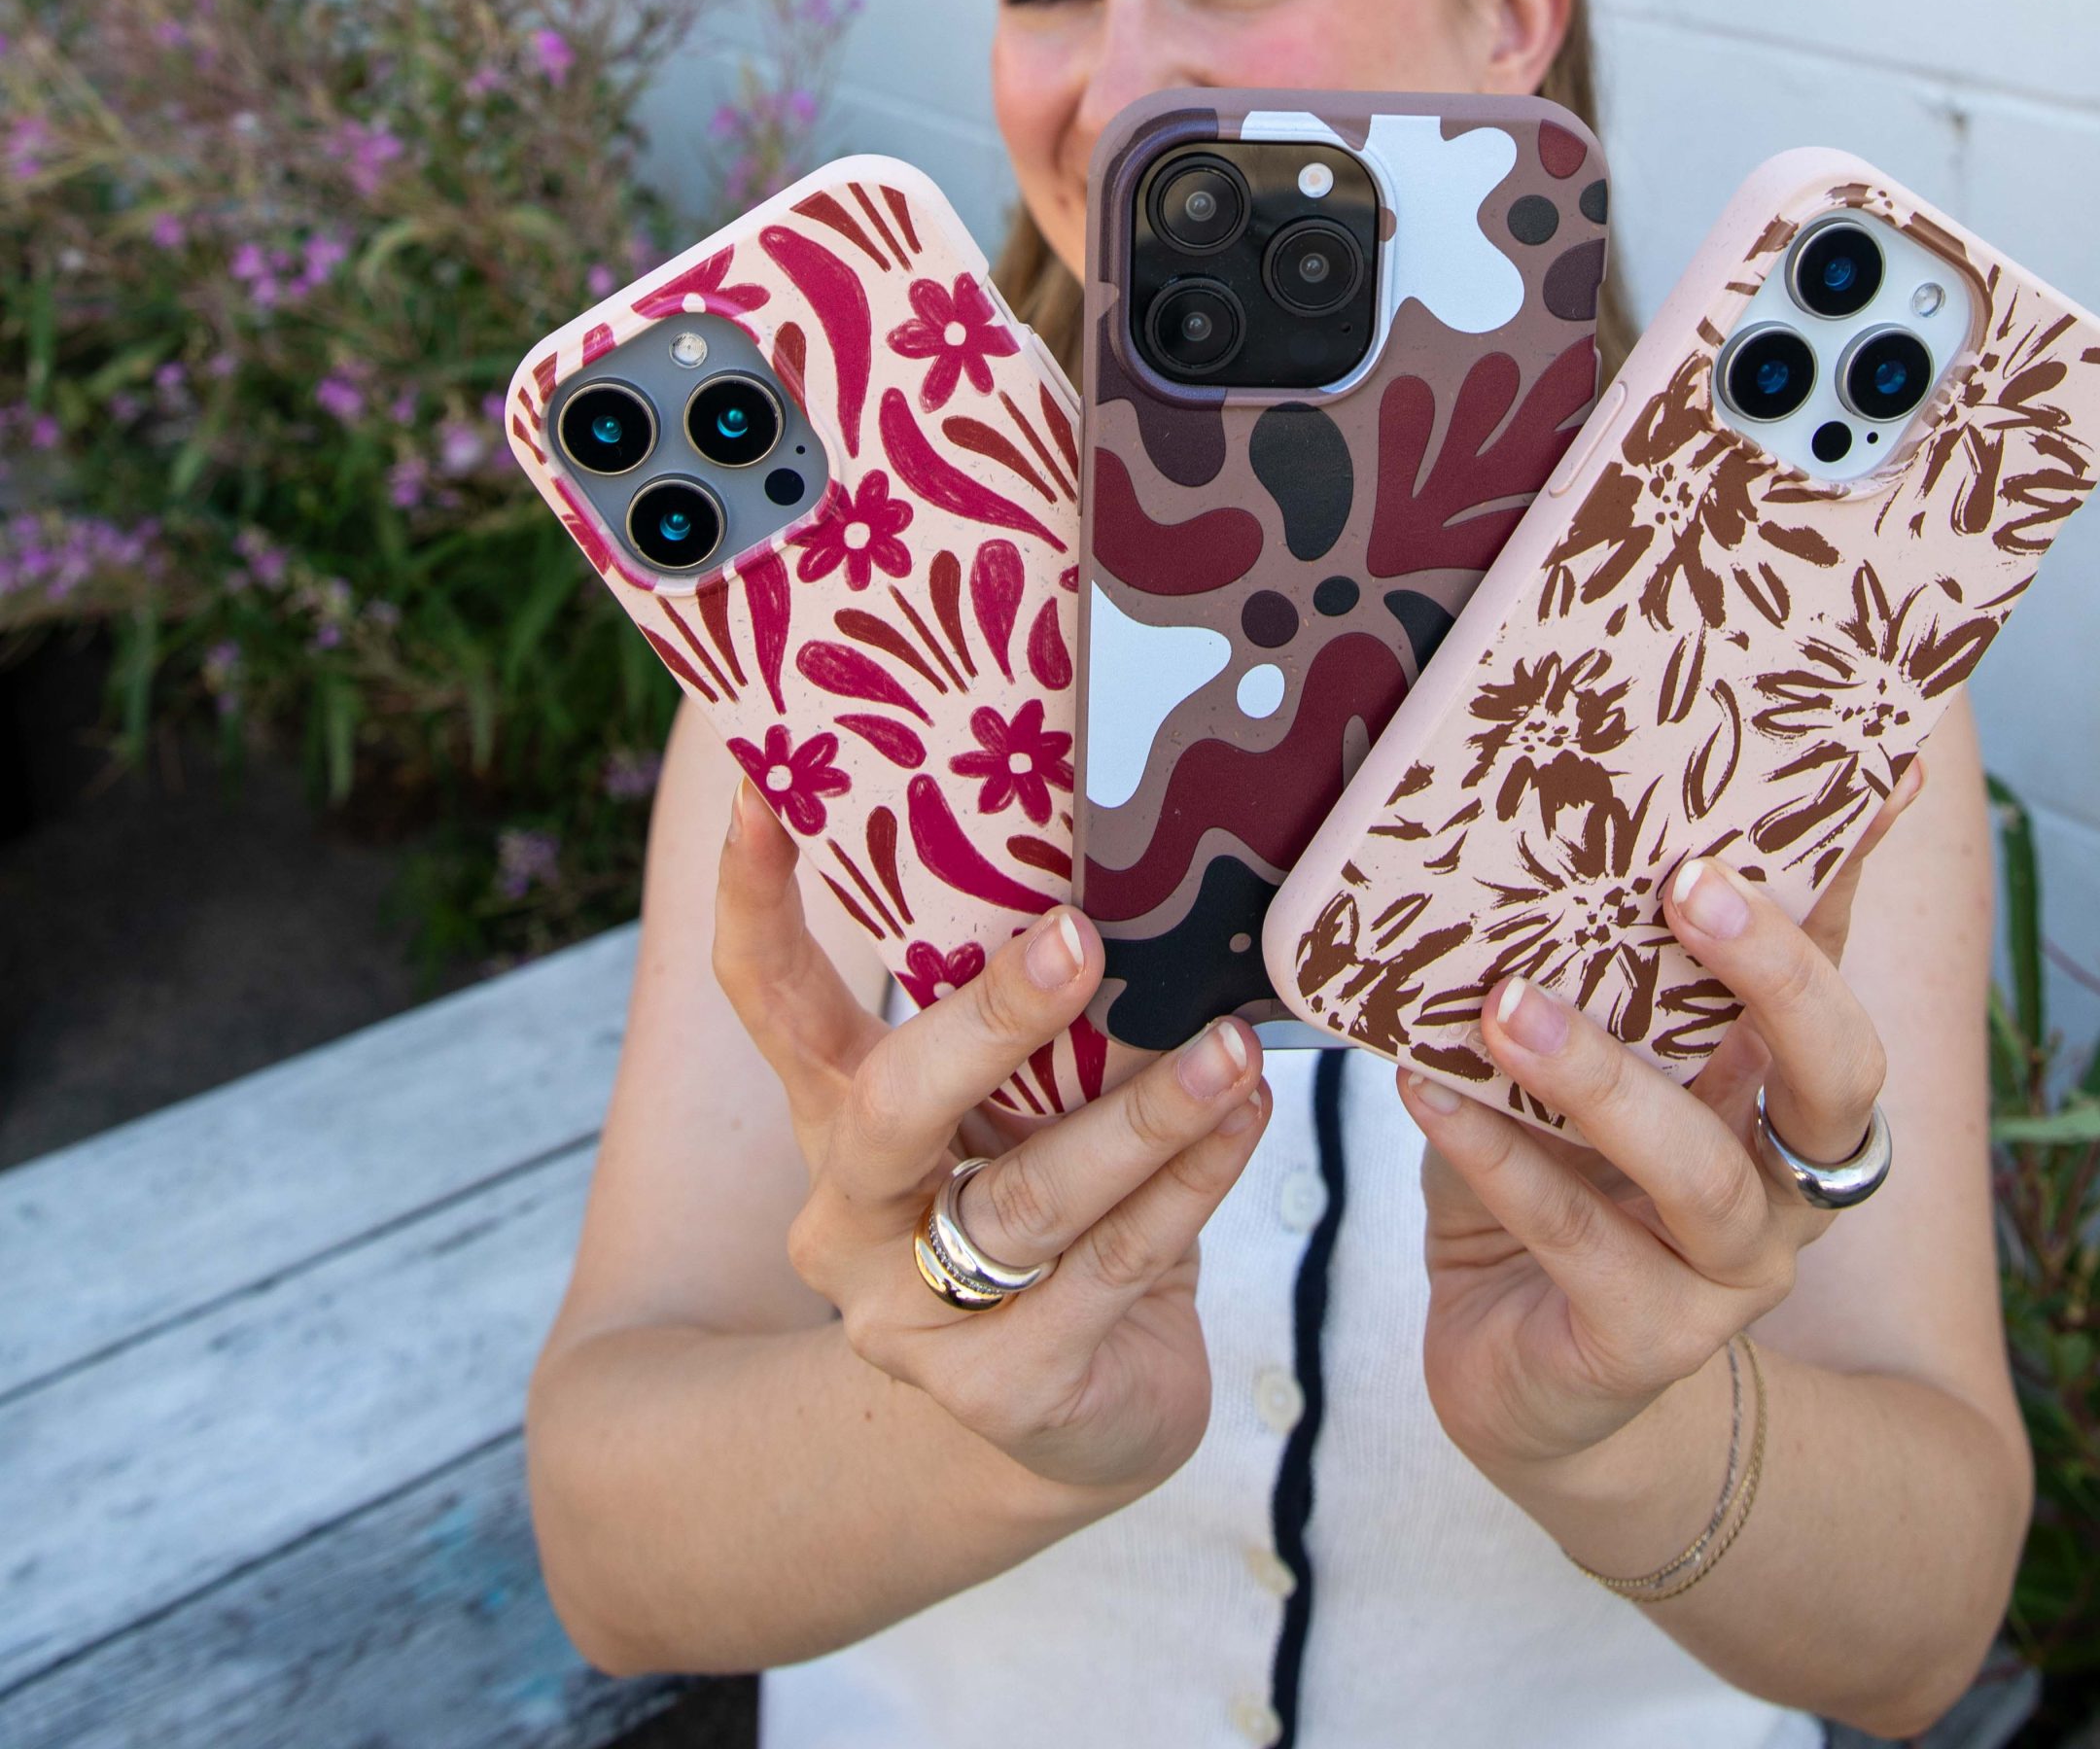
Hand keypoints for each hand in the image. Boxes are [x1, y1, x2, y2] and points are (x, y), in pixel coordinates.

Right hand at [711, 778, 1269, 1495]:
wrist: (1085, 1411)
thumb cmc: (1065, 1205)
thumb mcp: (1032, 1107)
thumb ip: (1047, 1022)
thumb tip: (1137, 883)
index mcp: (839, 1120)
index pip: (770, 1001)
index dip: (756, 900)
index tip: (760, 788)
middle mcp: (849, 1220)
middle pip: (887, 1110)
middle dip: (986, 1021)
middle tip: (1078, 939)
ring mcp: (913, 1319)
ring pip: (1027, 1200)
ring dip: (1143, 1116)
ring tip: (1230, 1051)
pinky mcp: (1007, 1389)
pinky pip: (1110, 1268)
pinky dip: (1189, 1187)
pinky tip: (1244, 1123)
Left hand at [1395, 764, 1921, 1528]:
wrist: (1522, 1373)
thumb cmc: (1552, 1176)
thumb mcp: (1580, 1056)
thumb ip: (1584, 964)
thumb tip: (1528, 802)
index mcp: (1780, 1087)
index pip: (1833, 960)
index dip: (1850, 872)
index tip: (1870, 774)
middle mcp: (1785, 1178)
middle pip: (1836, 1075)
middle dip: (1777, 977)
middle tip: (1688, 887)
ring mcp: (1728, 1274)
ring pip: (1701, 1175)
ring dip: (1601, 1080)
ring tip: (1507, 1007)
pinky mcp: (1644, 1342)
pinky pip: (1576, 1243)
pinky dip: (1497, 1159)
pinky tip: (1425, 1092)